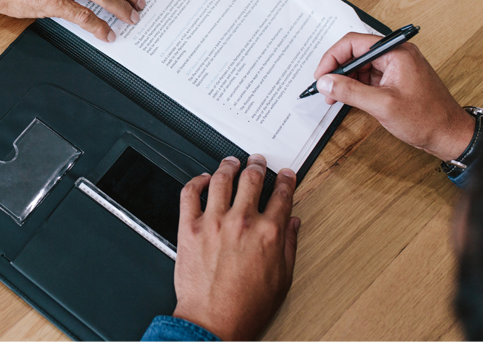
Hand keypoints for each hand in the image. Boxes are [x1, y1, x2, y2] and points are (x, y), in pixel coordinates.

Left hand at [173, 156, 299, 341]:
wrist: (213, 321)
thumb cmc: (246, 306)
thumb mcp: (282, 278)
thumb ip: (289, 245)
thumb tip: (293, 223)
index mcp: (268, 233)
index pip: (281, 196)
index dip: (286, 181)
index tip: (285, 175)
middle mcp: (241, 222)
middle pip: (252, 180)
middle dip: (257, 166)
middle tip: (257, 161)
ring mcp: (213, 222)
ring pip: (222, 180)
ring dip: (229, 166)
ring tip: (231, 162)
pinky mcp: (189, 227)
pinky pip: (190, 193)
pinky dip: (196, 181)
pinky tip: (203, 178)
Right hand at [314, 32, 474, 159]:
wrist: (449, 135)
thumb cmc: (426, 119)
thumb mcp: (382, 105)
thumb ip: (350, 91)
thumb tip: (325, 82)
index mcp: (396, 53)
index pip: (354, 43)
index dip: (332, 58)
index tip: (321, 75)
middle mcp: (396, 55)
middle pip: (355, 53)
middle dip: (336, 70)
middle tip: (324, 88)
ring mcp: (396, 67)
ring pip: (359, 66)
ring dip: (344, 80)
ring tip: (333, 96)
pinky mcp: (394, 80)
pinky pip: (367, 77)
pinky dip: (354, 87)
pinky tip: (346, 97)